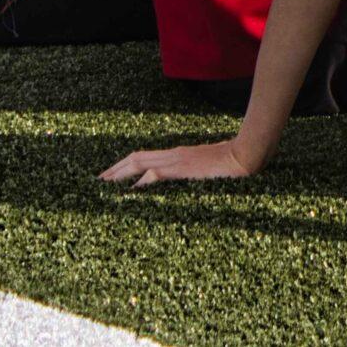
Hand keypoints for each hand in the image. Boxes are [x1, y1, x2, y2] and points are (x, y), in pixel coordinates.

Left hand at [100, 139, 255, 187]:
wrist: (247, 155)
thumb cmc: (233, 163)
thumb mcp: (209, 169)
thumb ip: (195, 173)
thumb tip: (188, 180)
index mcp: (179, 155)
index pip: (145, 157)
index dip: (125, 165)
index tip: (111, 175)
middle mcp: (174, 155)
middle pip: (136, 158)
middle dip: (116, 169)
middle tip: (99, 181)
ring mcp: (178, 160)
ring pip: (140, 163)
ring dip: (121, 173)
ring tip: (106, 184)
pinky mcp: (184, 168)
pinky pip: (156, 174)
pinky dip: (140, 181)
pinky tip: (130, 191)